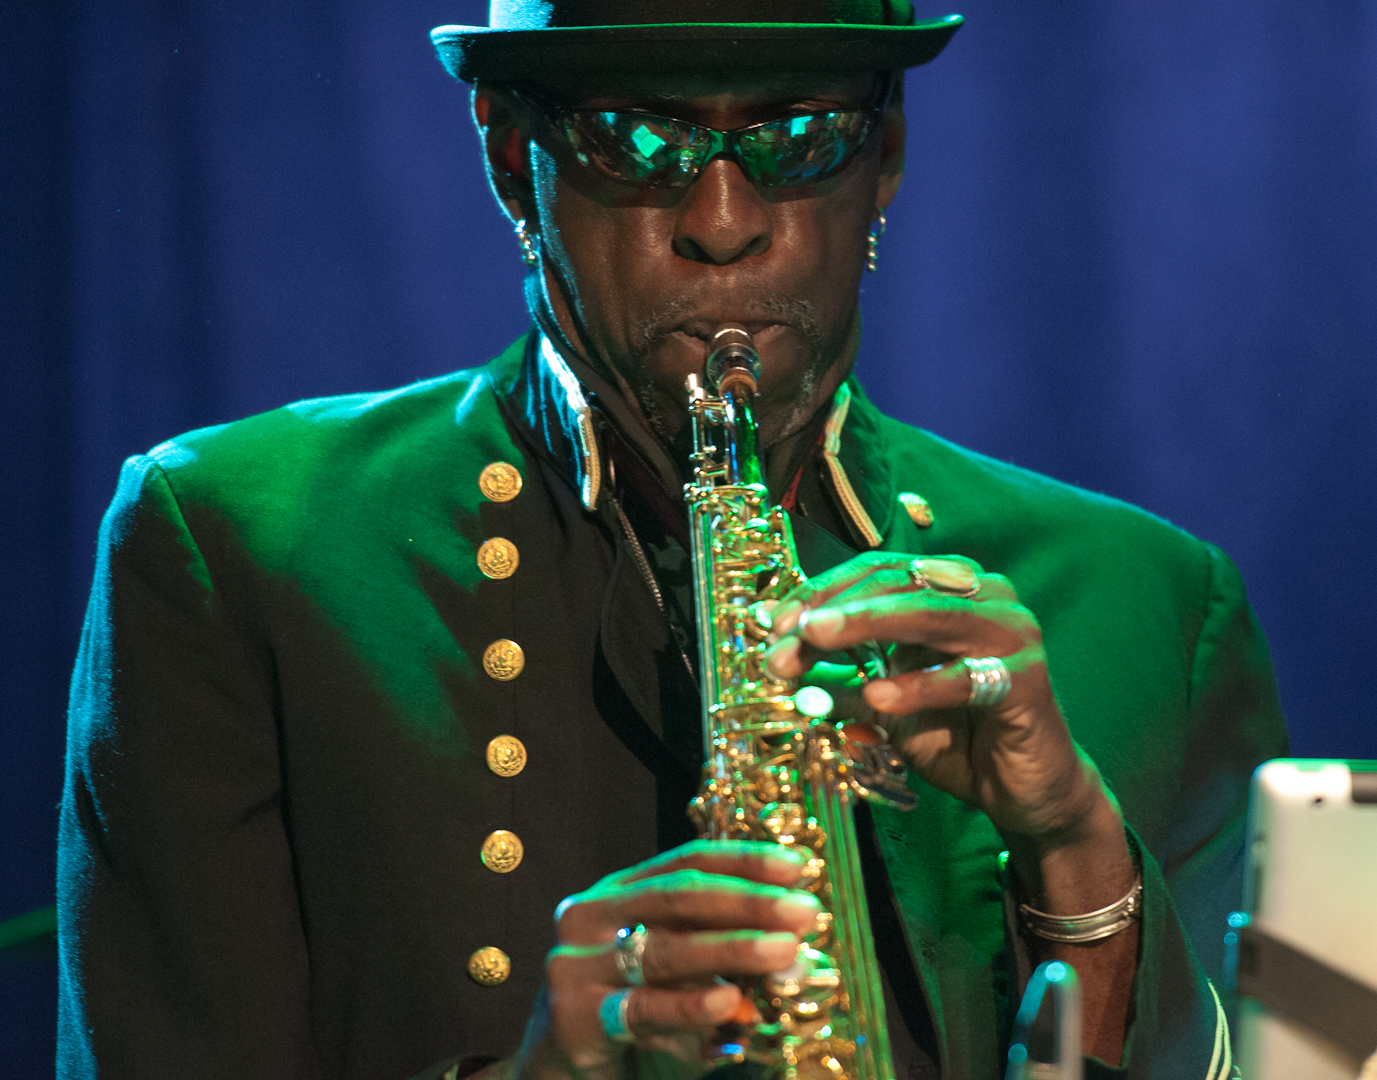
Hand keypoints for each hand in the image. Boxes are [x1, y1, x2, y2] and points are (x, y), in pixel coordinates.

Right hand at [517, 841, 819, 1079]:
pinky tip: (729, 1001)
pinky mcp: (573, 1014)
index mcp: (621, 893)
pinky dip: (689, 1005)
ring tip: (784, 949)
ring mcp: (577, 962)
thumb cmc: (631, 1023)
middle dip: (748, 901)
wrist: (563, 1079)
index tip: (797, 868)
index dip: (743, 861)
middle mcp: (592, 915)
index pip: (687, 862)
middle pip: (679, 897)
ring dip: (732, 949)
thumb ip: (726, 964)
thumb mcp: (681, 980)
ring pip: (665, 949)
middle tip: (803, 911)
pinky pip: (642, 1008)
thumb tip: (799, 953)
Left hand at [763, 553, 1137, 1065]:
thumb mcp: (882, 705)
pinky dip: (918, 685)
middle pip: (897, 583)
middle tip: (785, 637)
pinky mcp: (1027, 678)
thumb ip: (837, 680)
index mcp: (947, 589)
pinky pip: (966, 676)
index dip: (822, 591)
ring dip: (867, 624)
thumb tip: (776, 661)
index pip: (877, 572)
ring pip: (930, 612)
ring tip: (816, 638)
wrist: (1023, 791)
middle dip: (834, 610)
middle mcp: (982, 595)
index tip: (774, 623)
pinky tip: (877, 697)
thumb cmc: (955, 736)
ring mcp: (1010, 631)